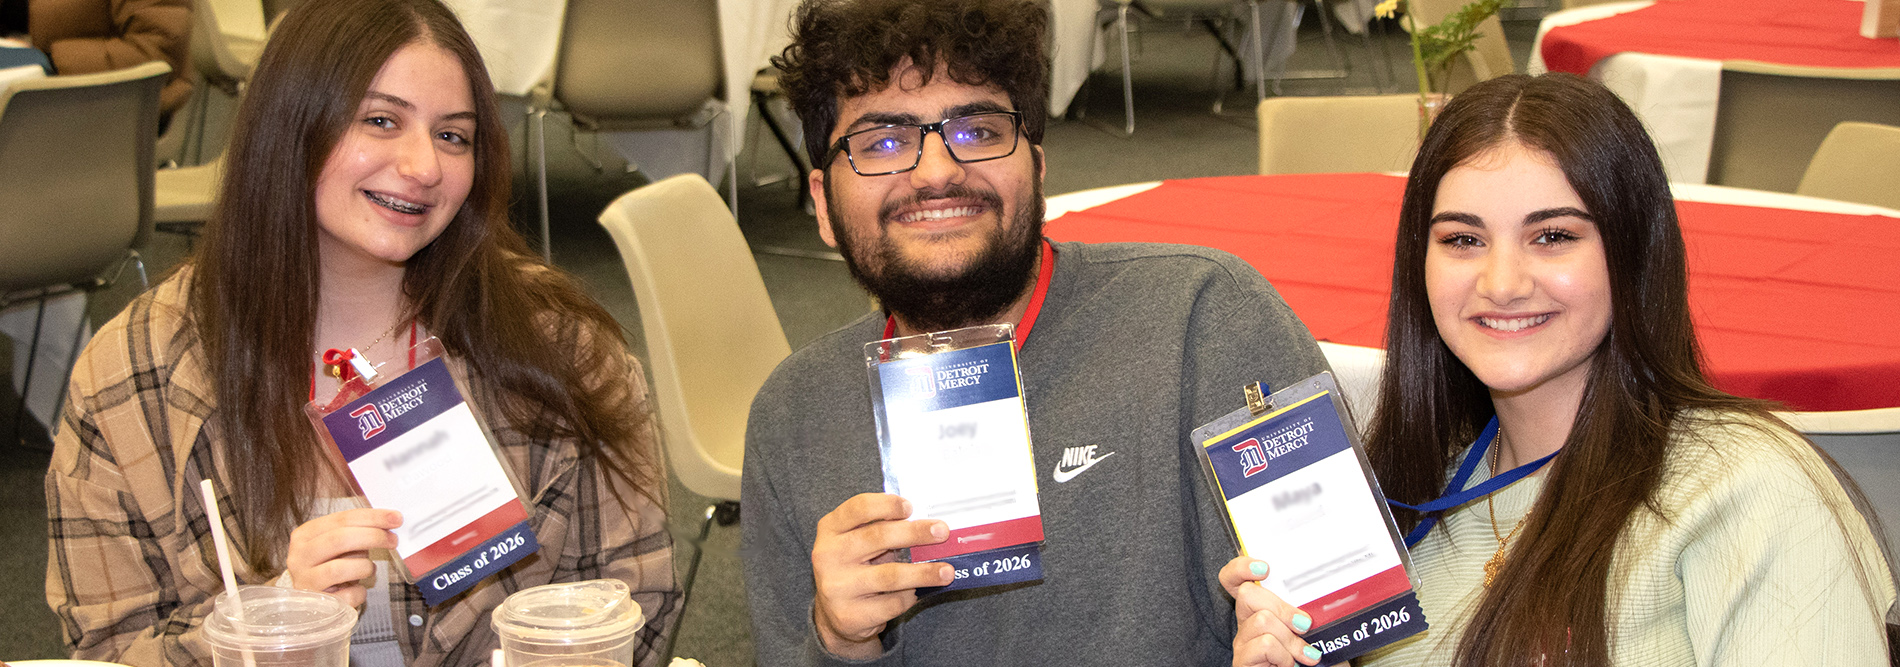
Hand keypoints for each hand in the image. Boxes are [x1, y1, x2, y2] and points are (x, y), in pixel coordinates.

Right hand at [285, 508, 399, 607]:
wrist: (309, 601)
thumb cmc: (329, 566)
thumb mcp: (336, 544)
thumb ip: (356, 530)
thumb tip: (390, 520)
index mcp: (305, 535)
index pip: (341, 519)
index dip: (372, 517)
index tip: (396, 518)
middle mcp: (300, 557)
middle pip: (340, 539)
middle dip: (373, 536)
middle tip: (393, 540)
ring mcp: (305, 581)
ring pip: (341, 568)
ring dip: (365, 567)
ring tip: (368, 569)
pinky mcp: (315, 605)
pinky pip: (348, 595)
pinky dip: (360, 591)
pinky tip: (357, 589)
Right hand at [810, 493, 952, 658]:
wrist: (835, 613)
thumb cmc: (856, 566)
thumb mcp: (858, 541)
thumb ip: (883, 528)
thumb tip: (930, 525)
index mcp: (830, 529)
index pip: (858, 508)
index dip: (887, 505)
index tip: (911, 507)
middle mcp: (827, 556)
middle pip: (877, 537)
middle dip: (915, 533)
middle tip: (942, 532)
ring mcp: (836, 587)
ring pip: (890, 576)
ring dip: (924, 572)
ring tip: (947, 571)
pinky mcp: (850, 615)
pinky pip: (892, 603)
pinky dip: (910, 596)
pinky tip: (918, 592)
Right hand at [1221, 556, 1320, 666]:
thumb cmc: (1320, 661)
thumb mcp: (1318, 629)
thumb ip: (1311, 609)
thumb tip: (1320, 588)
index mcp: (1261, 610)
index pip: (1235, 580)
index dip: (1241, 567)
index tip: (1265, 568)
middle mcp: (1246, 625)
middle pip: (1248, 594)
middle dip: (1283, 608)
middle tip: (1305, 625)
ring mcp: (1243, 645)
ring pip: (1262, 621)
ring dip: (1290, 639)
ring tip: (1303, 656)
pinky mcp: (1243, 663)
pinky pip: (1263, 645)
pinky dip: (1283, 656)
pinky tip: (1290, 666)